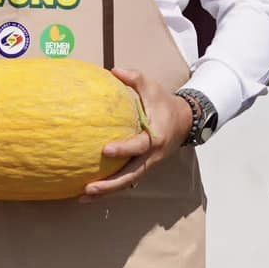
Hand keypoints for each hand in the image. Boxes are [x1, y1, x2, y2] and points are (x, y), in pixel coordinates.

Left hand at [82, 69, 187, 198]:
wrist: (185, 121)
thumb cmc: (164, 103)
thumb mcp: (152, 88)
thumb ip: (134, 78)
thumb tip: (112, 70)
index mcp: (155, 137)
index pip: (138, 146)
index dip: (123, 149)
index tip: (106, 150)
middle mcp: (152, 156)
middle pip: (131, 175)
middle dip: (110, 185)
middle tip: (89, 188)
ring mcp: (149, 165)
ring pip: (128, 183)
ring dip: (107, 192)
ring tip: (84, 197)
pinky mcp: (144, 168)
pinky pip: (127, 182)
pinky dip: (111, 189)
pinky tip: (91, 194)